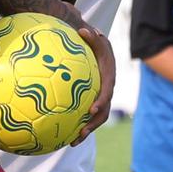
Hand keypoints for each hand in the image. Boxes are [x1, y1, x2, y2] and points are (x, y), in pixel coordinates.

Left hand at [71, 24, 115, 145]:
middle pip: (103, 112)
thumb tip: (83, 29)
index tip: (91, 110)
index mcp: (108, 78)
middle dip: (93, 124)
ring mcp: (99, 98)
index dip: (101, 102)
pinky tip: (63, 135)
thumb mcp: (95, 37)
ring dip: (86, 131)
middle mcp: (106, 91)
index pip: (107, 92)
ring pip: (96, 119)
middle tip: (81, 132)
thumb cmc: (94, 43)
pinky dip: (77, 126)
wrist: (97, 50)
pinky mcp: (91, 102)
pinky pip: (86, 116)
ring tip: (72, 142)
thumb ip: (91, 36)